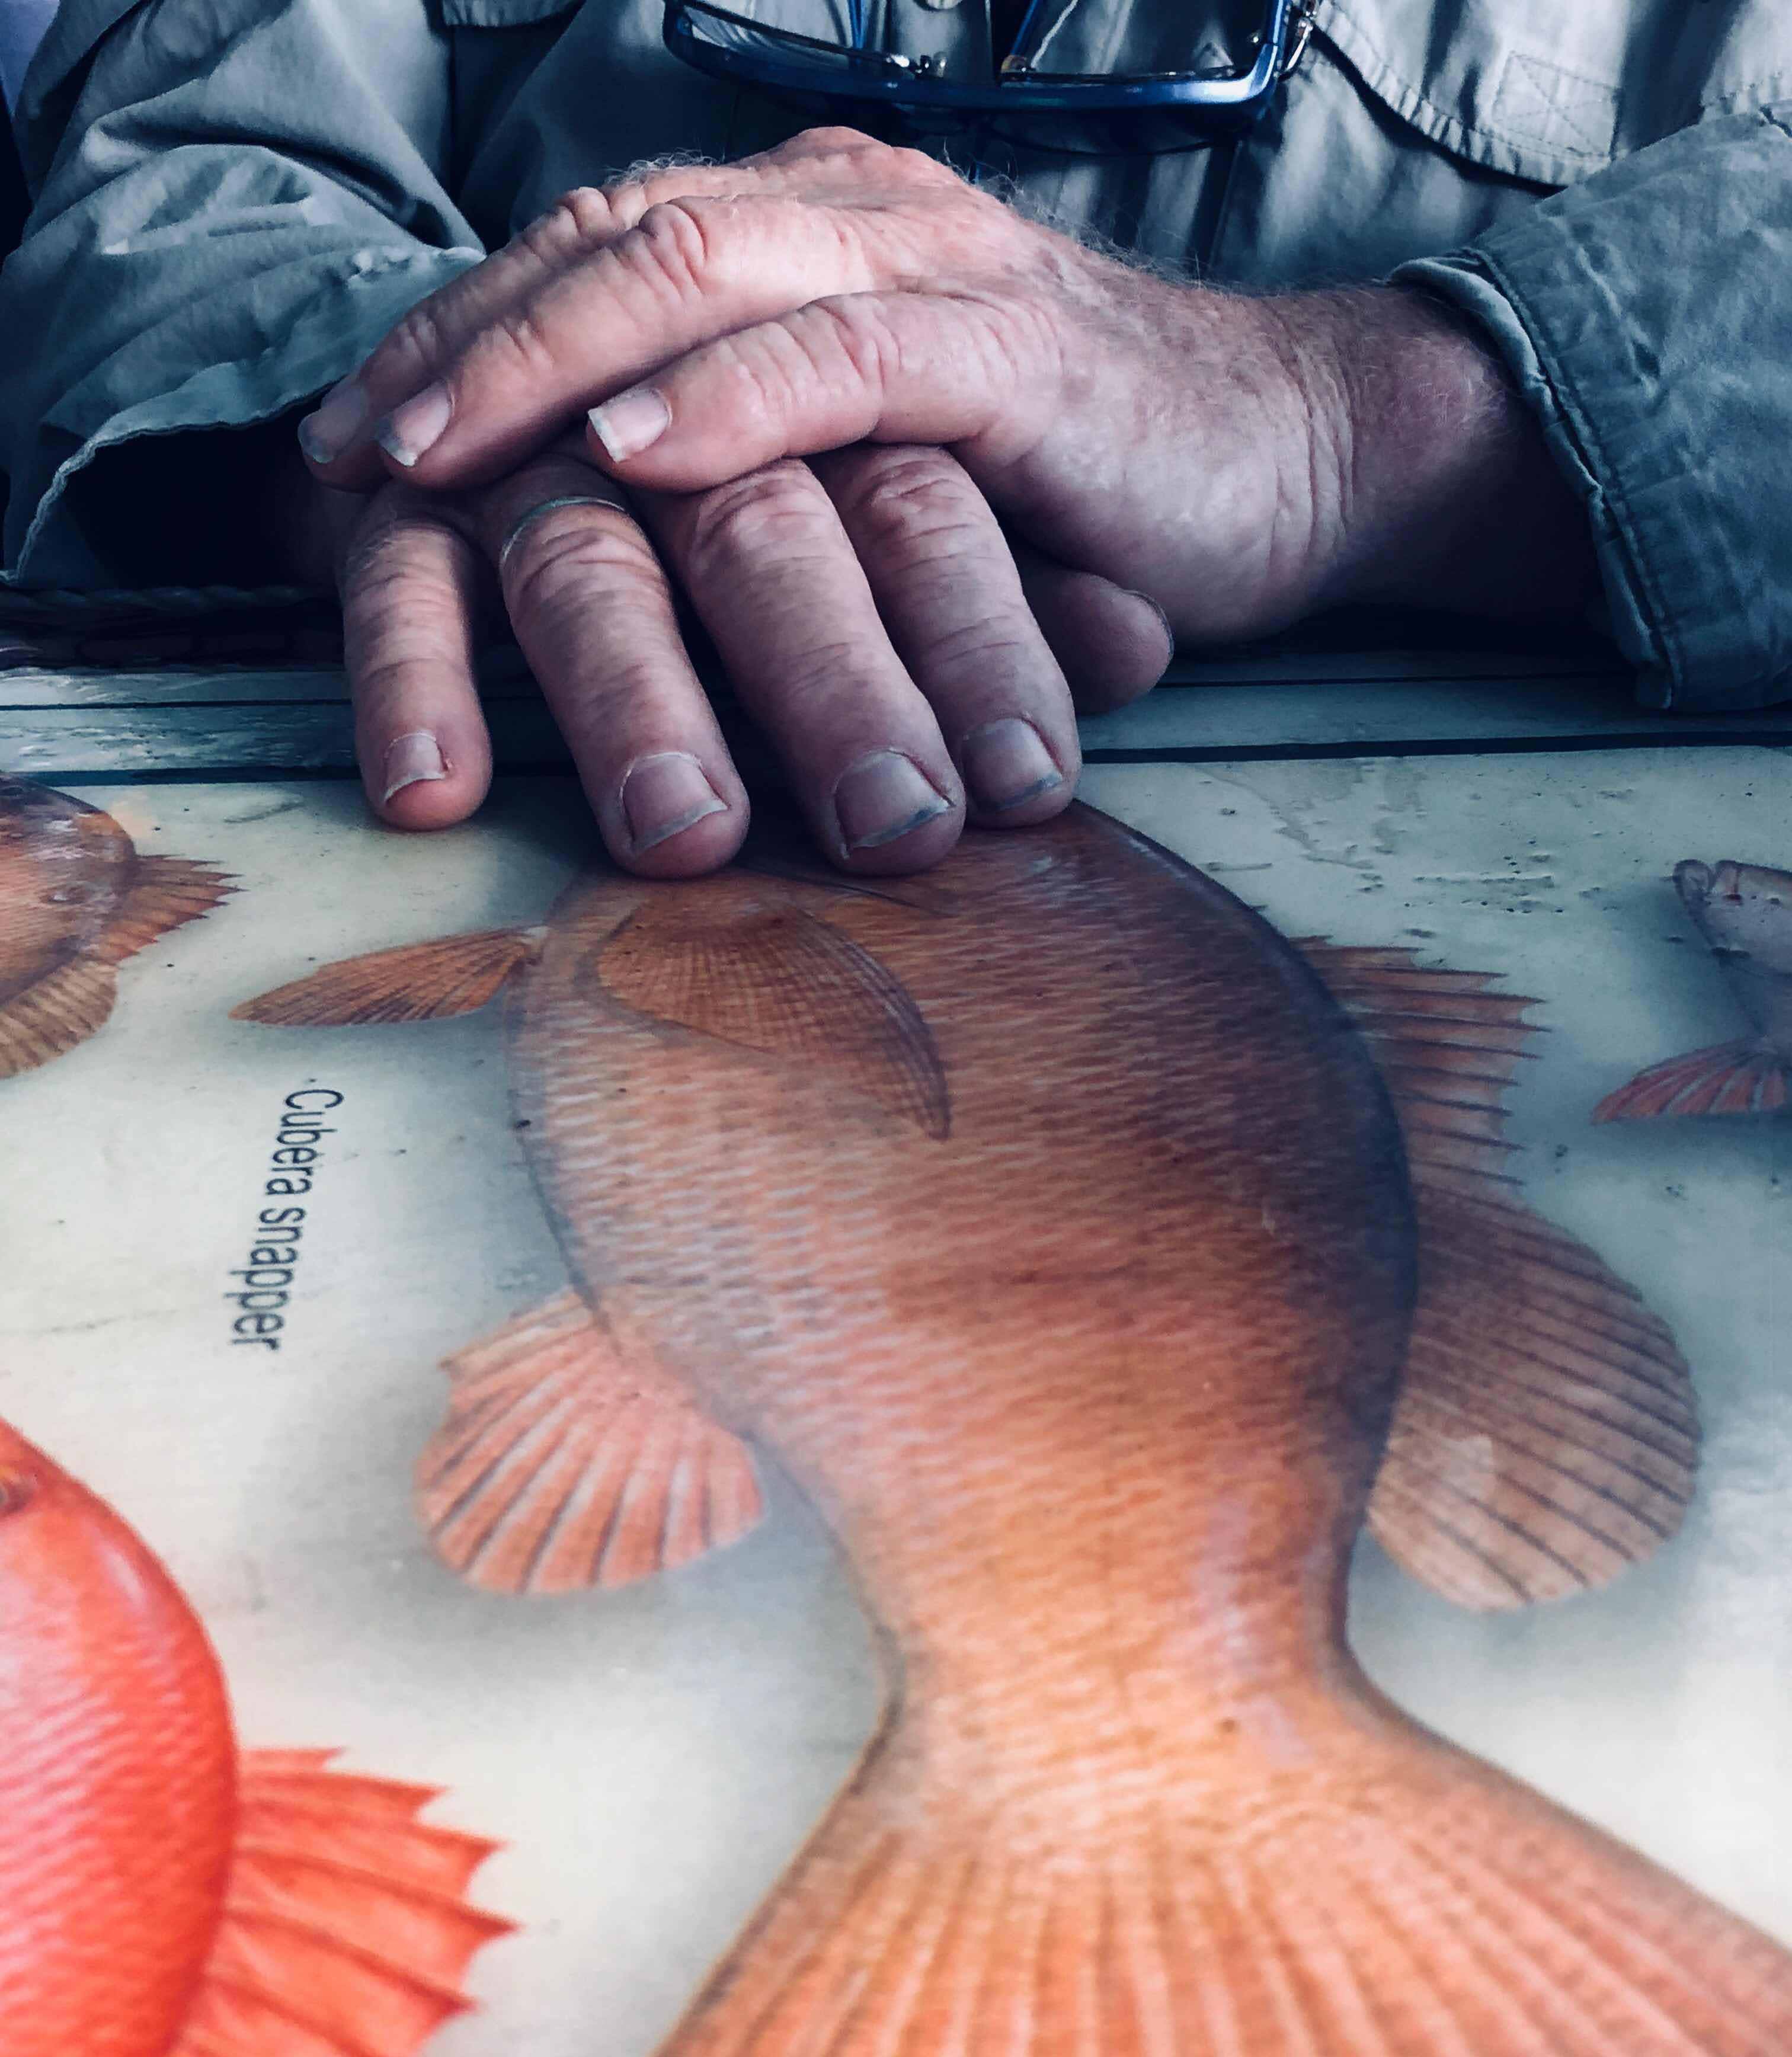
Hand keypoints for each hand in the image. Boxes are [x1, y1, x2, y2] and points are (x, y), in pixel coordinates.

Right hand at [280, 431, 1171, 873]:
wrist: (629, 378)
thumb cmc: (827, 478)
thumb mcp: (959, 503)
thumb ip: (1035, 578)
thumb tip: (1138, 643)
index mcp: (831, 367)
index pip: (919, 500)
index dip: (980, 639)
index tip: (1027, 788)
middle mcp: (685, 389)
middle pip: (764, 525)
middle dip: (834, 685)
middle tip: (893, 831)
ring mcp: (545, 435)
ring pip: (586, 550)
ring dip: (635, 700)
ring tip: (689, 837)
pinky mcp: (427, 490)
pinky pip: (405, 572)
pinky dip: (409, 669)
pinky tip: (432, 789)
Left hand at [297, 129, 1597, 647]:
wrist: (1288, 461)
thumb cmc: (1075, 482)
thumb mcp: (888, 459)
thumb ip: (770, 449)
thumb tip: (606, 528)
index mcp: (812, 229)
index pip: (595, 249)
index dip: (459, 335)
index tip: (346, 442)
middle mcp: (852, 214)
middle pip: (608, 241)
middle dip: (461, 349)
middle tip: (347, 455)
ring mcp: (928, 268)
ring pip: (692, 275)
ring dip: (543, 367)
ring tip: (430, 458)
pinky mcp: (1005, 357)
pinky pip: (834, 359)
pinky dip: (719, 404)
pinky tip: (624, 452)